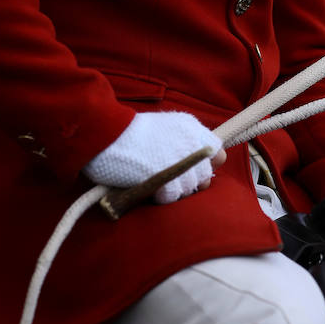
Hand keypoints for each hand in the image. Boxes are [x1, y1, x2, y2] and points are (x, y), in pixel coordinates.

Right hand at [83, 112, 225, 203]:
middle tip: (170, 178)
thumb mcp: (165, 126)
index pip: (218, 152)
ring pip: (190, 189)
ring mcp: (180, 161)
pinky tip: (151, 189)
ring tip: (156, 182)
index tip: (193, 167)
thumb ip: (186, 140)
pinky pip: (173, 197)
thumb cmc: (130, 132)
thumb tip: (204, 160)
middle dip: (190, 181)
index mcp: (192, 128)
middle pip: (205, 175)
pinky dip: (161, 197)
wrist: (106, 134)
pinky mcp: (166, 178)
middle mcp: (191, 143)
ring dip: (174, 190)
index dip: (206, 164)